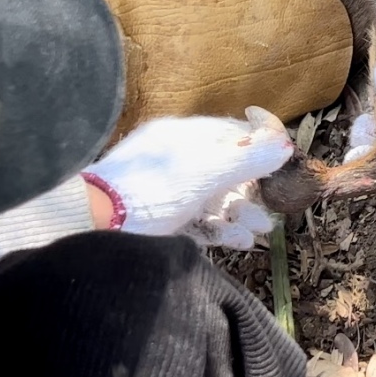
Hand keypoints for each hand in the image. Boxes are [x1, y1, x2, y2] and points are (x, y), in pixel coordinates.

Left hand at [83, 107, 295, 236]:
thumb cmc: (151, 189)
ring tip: (260, 232)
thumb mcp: (206, 171)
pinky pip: (196, 221)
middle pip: (224, 171)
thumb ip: (247, 159)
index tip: (282, 165)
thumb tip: (284, 146)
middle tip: (272, 211)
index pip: (230, 134)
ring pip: (212, 200)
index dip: (259, 148)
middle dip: (252, 192)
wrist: (91, 225)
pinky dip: (219, 230)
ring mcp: (165, 192)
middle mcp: (175, 161)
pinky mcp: (158, 221)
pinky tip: (239, 242)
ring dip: (239, 215)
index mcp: (182, 137)